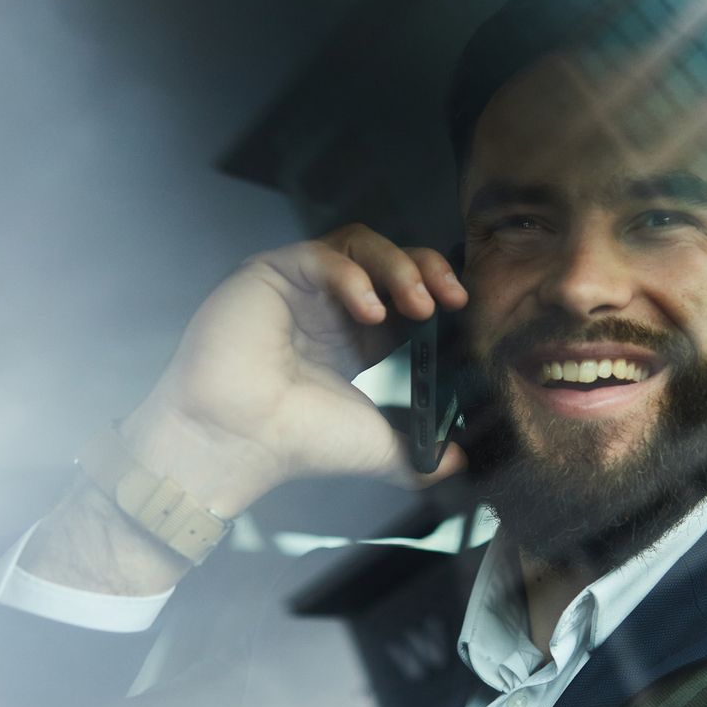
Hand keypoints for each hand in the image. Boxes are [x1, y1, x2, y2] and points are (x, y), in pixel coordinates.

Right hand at [122, 223, 470, 512]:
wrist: (243, 441)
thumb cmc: (298, 441)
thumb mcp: (379, 447)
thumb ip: (422, 454)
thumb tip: (461, 463)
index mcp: (350, 335)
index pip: (402, 290)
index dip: (436, 289)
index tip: (463, 308)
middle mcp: (324, 304)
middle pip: (385, 256)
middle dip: (425, 268)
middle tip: (452, 297)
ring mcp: (296, 285)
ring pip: (357, 243)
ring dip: (397, 265)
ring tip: (418, 303)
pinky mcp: (267, 273)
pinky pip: (319, 254)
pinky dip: (352, 275)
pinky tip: (370, 310)